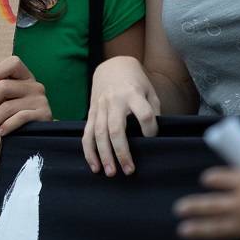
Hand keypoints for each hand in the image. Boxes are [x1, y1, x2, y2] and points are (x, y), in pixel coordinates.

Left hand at [0, 56, 51, 138]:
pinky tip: (0, 132)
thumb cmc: (20, 113)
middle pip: (3, 87)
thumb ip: (1, 92)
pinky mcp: (44, 114)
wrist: (43, 132)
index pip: (13, 62)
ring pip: (8, 106)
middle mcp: (34, 85)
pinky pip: (20, 118)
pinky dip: (6, 126)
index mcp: (26, 77)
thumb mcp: (12, 98)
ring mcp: (40, 100)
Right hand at [83, 55, 159, 175]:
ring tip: (110, 172)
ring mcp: (100, 107)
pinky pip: (87, 133)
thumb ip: (152, 111)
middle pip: (116, 129)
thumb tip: (153, 137)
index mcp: (133, 94)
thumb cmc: (136, 82)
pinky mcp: (91, 112)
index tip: (152, 138)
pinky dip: (89, 151)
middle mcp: (114, 101)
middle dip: (122, 152)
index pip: (144, 115)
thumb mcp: (149, 91)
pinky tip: (94, 165)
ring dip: (103, 155)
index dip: (150, 129)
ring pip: (99, 133)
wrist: (112, 66)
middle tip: (129, 170)